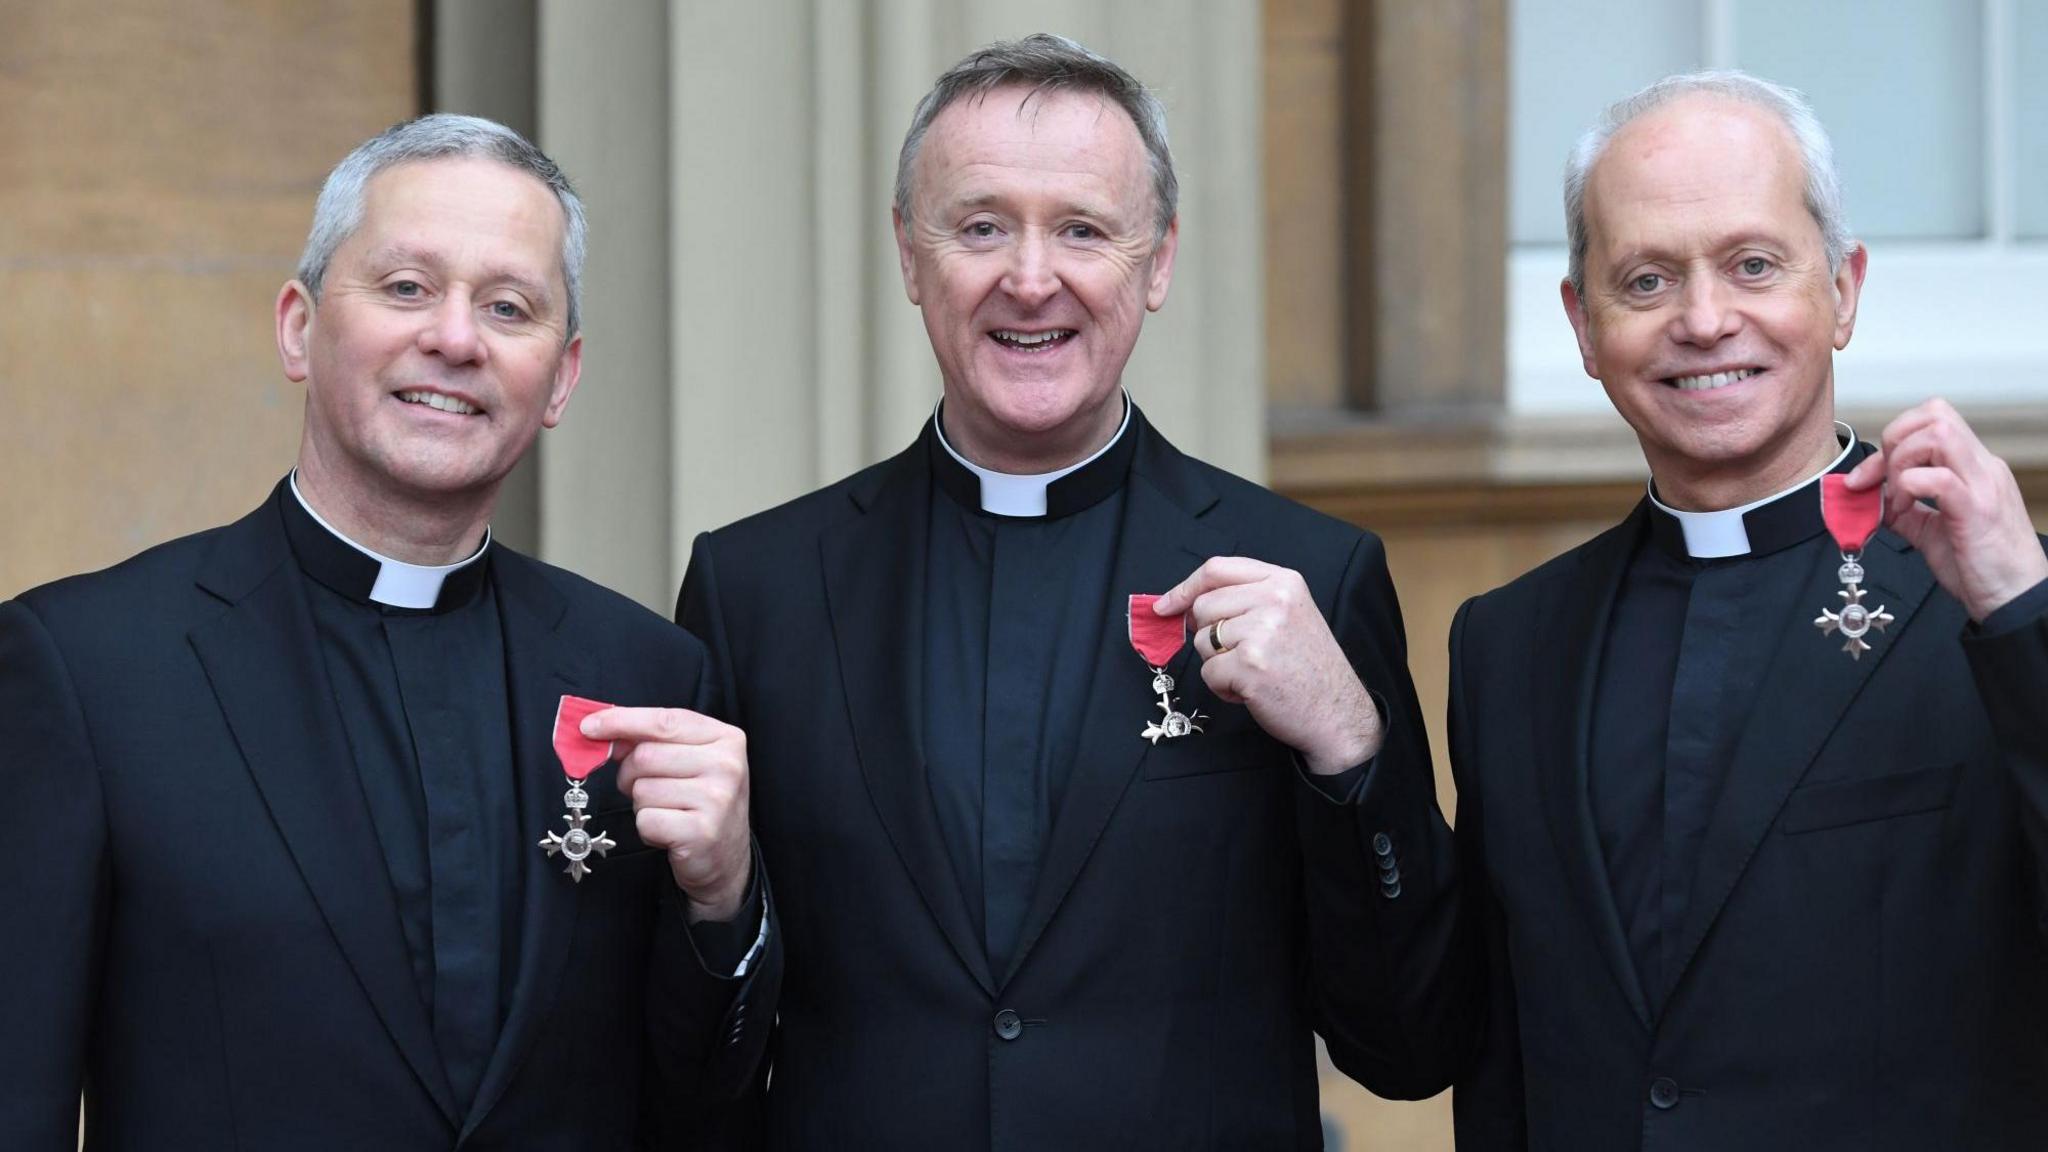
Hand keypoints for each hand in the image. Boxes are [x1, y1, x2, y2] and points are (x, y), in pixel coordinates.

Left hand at [580, 707, 752, 921]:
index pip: (664, 721)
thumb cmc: (700, 803)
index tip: (588, 726)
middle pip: (646, 756)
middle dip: (630, 775)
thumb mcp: (686, 761)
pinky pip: (646, 819)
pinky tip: (668, 832)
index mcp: (725, 738)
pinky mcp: (701, 832)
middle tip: (645, 789)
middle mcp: (727, 765)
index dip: (621, 722)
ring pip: (642, 789)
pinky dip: (647, 828)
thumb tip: (600, 730)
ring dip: (642, 805)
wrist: (726, 858)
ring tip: (667, 812)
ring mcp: (717, 799)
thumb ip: (651, 740)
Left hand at [1154, 556, 1382, 774]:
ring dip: (1219, 663)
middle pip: (1203, 607)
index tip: (1166, 605)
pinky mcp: (1250, 665)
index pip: (1217, 569)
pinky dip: (1223, 688)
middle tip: (1242, 654)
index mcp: (1283, 582)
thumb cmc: (1310, 669)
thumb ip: (1247, 599)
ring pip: (1201, 641)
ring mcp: (1261, 632)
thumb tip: (1185, 604)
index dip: (1185, 587)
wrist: (1339, 714)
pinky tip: (1253, 690)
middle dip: (1209, 636)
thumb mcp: (1290, 615)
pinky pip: (1208, 672)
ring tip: (1254, 672)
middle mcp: (1274, 600)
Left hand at [1845, 398, 2047, 621]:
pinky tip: (1902, 510)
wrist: (2015, 600)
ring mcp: (1983, 485)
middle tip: (1881, 480)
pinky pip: (1937, 478)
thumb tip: (1872, 501)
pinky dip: (1907, 487)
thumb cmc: (1982, 567)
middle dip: (1893, 439)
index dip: (1891, 439)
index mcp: (1973, 469)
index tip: (1867, 477)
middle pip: (1934, 414)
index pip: (1932, 420)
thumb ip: (1905, 512)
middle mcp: (1982, 468)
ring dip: (1900, 461)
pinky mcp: (1977, 510)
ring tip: (1895, 497)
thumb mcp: (1932, 532)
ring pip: (1937, 433)